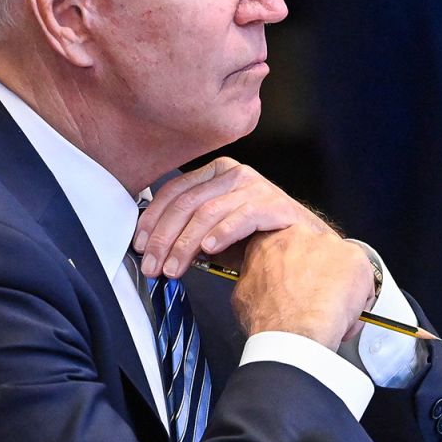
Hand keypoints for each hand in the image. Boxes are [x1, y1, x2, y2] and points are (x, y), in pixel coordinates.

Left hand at [133, 157, 333, 278]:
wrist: (302, 248)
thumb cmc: (254, 240)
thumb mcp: (213, 232)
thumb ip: (186, 230)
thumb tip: (151, 247)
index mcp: (215, 173)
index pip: (173, 192)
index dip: (152, 220)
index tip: (139, 245)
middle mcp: (234, 173)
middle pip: (186, 204)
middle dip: (164, 238)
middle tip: (153, 266)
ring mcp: (256, 186)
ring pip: (208, 212)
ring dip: (185, 244)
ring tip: (174, 268)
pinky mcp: (275, 204)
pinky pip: (242, 216)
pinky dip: (222, 233)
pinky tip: (208, 249)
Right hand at [232, 228, 374, 348]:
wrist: (292, 334)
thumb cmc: (269, 318)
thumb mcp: (245, 291)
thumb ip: (257, 277)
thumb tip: (260, 283)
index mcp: (271, 240)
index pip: (290, 246)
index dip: (297, 267)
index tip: (299, 281)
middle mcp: (300, 235)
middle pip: (317, 251)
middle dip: (319, 272)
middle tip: (315, 298)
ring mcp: (329, 244)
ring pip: (342, 263)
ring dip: (339, 284)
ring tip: (330, 310)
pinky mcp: (354, 258)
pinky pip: (364, 279)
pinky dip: (359, 299)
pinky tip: (345, 315)